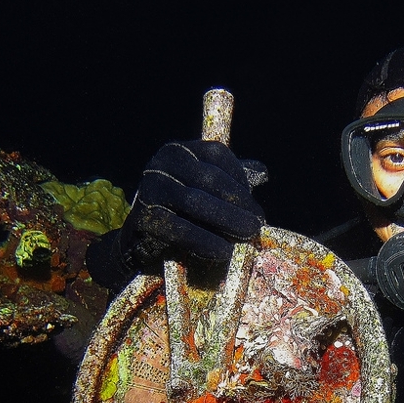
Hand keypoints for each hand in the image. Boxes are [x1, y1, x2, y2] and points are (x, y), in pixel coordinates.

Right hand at [123, 140, 264, 265]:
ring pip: (196, 202)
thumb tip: (262, 173)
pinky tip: (224, 252)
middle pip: (209, 178)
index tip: (255, 204)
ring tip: (248, 235)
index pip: (217, 155)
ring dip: (227, 220)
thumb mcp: (204, 189)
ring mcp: (150, 187)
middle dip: (238, 202)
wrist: (141, 238)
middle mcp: (162, 162)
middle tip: (257, 224)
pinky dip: (205, 241)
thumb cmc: (181, 210)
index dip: (240, 179)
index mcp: (180, 150)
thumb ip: (230, 179)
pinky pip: (180, 229)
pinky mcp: (143, 216)